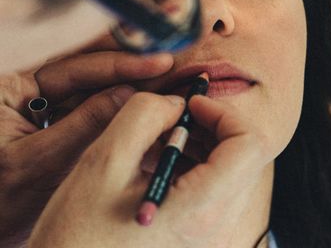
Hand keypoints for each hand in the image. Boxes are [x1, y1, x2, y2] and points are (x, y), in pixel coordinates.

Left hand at [0, 51, 173, 246]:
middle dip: (131, 66)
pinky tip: (151, 105)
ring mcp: (45, 110)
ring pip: (96, 89)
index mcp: (11, 90)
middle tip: (171, 61)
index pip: (75, 68)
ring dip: (132, 84)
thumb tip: (129, 93)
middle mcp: (28, 92)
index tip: (160, 62)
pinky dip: (123, 108)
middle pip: (88, 70)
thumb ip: (84, 123)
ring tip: (169, 76)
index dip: (122, 64)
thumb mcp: (40, 162)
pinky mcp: (59, 128)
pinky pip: (95, 111)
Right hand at [28, 94, 270, 247]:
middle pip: (245, 157)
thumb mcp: (103, 162)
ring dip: (203, 145)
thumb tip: (176, 102)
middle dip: (214, 126)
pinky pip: (215, 192)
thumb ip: (145, 116)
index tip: (191, 105)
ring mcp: (209, 237)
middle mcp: (216, 226)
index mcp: (201, 207)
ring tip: (159, 140)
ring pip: (232, 173)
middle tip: (175, 116)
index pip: (251, 144)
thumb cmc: (75, 235)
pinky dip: (194, 167)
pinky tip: (157, 164)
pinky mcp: (197, 240)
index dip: (225, 113)